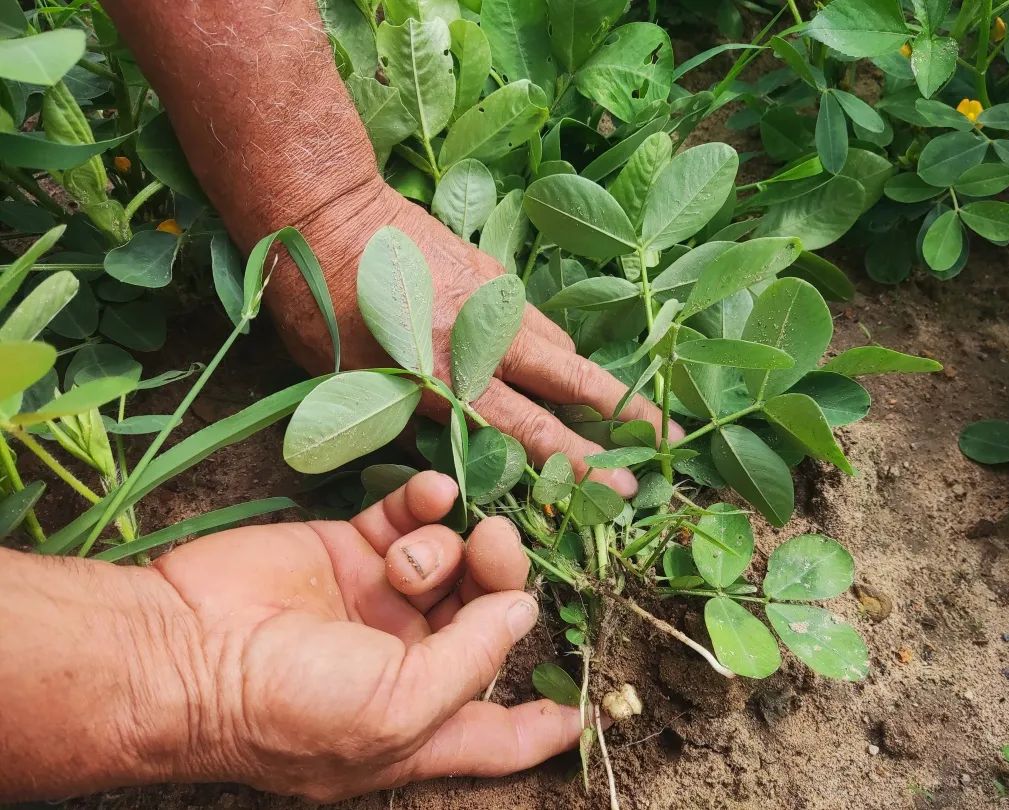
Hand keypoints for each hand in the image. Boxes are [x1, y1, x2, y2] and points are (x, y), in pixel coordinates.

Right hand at [154, 471, 581, 800]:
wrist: (184, 644)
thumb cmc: (289, 704)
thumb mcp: (397, 708)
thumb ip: (473, 659)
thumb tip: (524, 613)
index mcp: (420, 724)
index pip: (498, 733)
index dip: (544, 725)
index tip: (584, 709)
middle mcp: (405, 663)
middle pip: (487, 620)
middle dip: (503, 581)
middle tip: (499, 543)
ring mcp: (377, 601)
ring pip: (454, 561)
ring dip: (452, 545)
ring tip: (416, 551)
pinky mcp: (349, 549)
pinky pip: (410, 518)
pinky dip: (427, 502)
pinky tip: (430, 493)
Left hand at [268, 181, 682, 497]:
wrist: (326, 210)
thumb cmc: (322, 305)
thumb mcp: (354, 379)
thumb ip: (411, 415)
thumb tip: (456, 447)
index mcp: (450, 372)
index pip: (532, 430)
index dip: (581, 463)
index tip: (623, 486)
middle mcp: (487, 336)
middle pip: (573, 379)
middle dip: (624, 412)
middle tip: (666, 437)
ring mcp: (496, 298)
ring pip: (560, 344)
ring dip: (589, 378)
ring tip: (617, 407)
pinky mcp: (492, 271)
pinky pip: (536, 318)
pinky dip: (553, 345)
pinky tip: (551, 358)